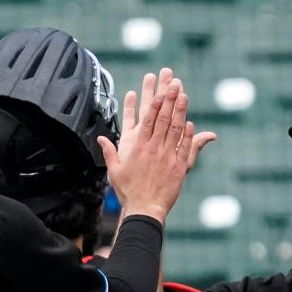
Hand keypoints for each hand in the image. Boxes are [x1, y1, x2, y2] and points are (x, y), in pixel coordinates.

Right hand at [97, 70, 200, 222]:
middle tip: (173, 82)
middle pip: (163, 118)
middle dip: (169, 98)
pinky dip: (188, 134)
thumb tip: (101, 139)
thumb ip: (109, 152)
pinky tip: (190, 123)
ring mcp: (167, 156)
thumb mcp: (114, 171)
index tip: (159, 90)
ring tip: (183, 94)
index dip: (155, 103)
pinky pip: (184, 146)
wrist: (145, 209)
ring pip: (175, 128)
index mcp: (138, 147)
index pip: (148, 119)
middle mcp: (153, 148)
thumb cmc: (128, 191)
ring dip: (180, 110)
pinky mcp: (178, 166)